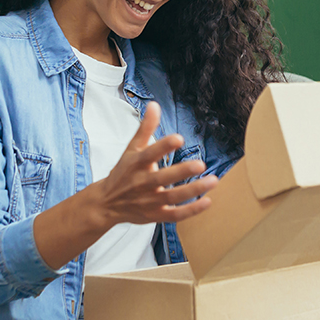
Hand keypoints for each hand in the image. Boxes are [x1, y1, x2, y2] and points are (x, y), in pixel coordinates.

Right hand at [34, 101, 217, 269]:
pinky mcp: (155, 215)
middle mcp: (142, 183)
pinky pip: (174, 214)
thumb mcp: (131, 149)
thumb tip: (155, 105)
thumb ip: (145, 128)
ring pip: (172, 197)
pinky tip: (207, 201)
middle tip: (201, 164)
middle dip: (181, 171)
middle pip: (162, 178)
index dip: (163, 146)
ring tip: (213, 180)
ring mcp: (149, 201)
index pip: (149, 154)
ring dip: (193, 190)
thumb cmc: (124, 172)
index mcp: (136, 164)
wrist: (106, 203)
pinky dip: (191, 210)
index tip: (178, 138)